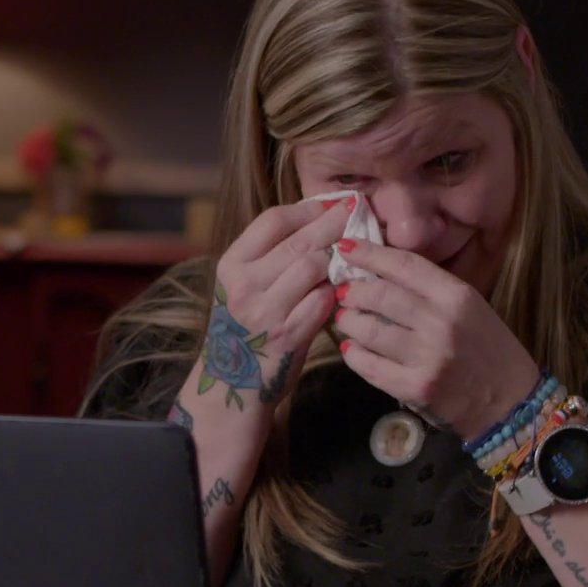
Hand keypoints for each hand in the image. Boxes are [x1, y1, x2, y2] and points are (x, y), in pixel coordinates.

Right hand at [194, 196, 352, 409]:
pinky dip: (336, 291)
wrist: (232, 382)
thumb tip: (316, 219)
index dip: (306, 209)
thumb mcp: (242, 285)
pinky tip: (344, 287)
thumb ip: (269, 256)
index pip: (272, 221)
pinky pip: (323, 300)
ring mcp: (266, 311)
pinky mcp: (289, 335)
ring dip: (337, 258)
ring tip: (351, 253)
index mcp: (231, 265)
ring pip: (314, 266)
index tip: (331, 204)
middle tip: (356, 212)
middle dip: (333, 223)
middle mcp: (244, 285)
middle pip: (298, 241)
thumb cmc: (244, 327)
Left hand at [331, 239, 541, 439]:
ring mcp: (427, 357)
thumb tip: (381, 272)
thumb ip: (431, 289)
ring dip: (349, 321)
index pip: (404, 265)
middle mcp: (441, 322)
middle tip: (345, 292)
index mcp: (457, 296)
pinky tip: (352, 348)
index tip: (346, 246)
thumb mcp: (470, 307)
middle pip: (379, 295)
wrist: (511, 401)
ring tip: (347, 319)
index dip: (369, 253)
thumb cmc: (490, 349)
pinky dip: (354, 354)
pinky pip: (368, 365)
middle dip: (352, 290)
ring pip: (368, 329)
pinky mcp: (415, 387)